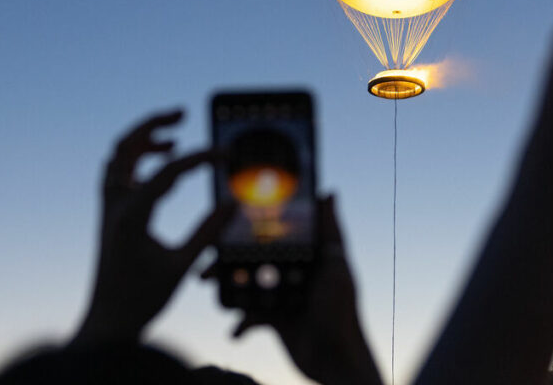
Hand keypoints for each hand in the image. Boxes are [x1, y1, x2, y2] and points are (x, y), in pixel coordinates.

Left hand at [72, 110, 232, 345]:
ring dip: (142, 141)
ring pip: (117, 158)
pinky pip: (117, 175)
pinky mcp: (110, 217)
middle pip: (125, 148)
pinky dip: (136, 161)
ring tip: (173, 139)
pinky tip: (159, 168)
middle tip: (182, 113)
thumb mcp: (182, 265)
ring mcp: (109, 210)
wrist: (108, 324)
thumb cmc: (143, 299)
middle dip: (153, 125)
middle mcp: (114, 206)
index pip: (167, 172)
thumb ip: (208, 231)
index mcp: (130, 216)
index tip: (226, 154)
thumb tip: (232, 202)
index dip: (199, 157)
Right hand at [213, 196, 380, 384]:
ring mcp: (283, 295)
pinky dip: (241, 323)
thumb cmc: (342, 312)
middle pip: (257, 258)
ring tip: (210, 285)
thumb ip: (331, 234)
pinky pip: (250, 316)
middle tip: (209, 257)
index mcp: (309, 256)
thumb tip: (330, 193)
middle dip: (231, 258)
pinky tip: (236, 331)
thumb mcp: (338, 270)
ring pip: (248, 285)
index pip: (281, 234)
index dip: (256, 225)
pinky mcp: (275, 319)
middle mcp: (295, 272)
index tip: (230, 218)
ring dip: (229, 287)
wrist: (335, 360)